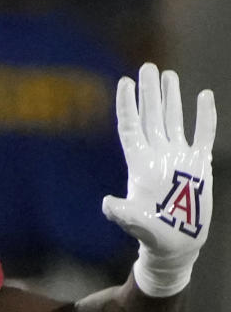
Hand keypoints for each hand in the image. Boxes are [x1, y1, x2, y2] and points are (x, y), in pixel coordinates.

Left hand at [102, 62, 215, 296]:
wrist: (176, 244)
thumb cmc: (152, 235)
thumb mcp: (136, 224)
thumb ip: (122, 213)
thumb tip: (107, 204)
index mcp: (140, 164)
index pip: (131, 126)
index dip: (128, 104)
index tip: (125, 81)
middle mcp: (157, 155)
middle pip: (150, 116)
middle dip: (149, 92)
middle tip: (147, 66)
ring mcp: (177, 158)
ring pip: (173, 119)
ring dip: (170, 98)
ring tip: (168, 74)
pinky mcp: (198, 165)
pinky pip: (202, 134)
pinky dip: (204, 116)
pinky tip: (204, 96)